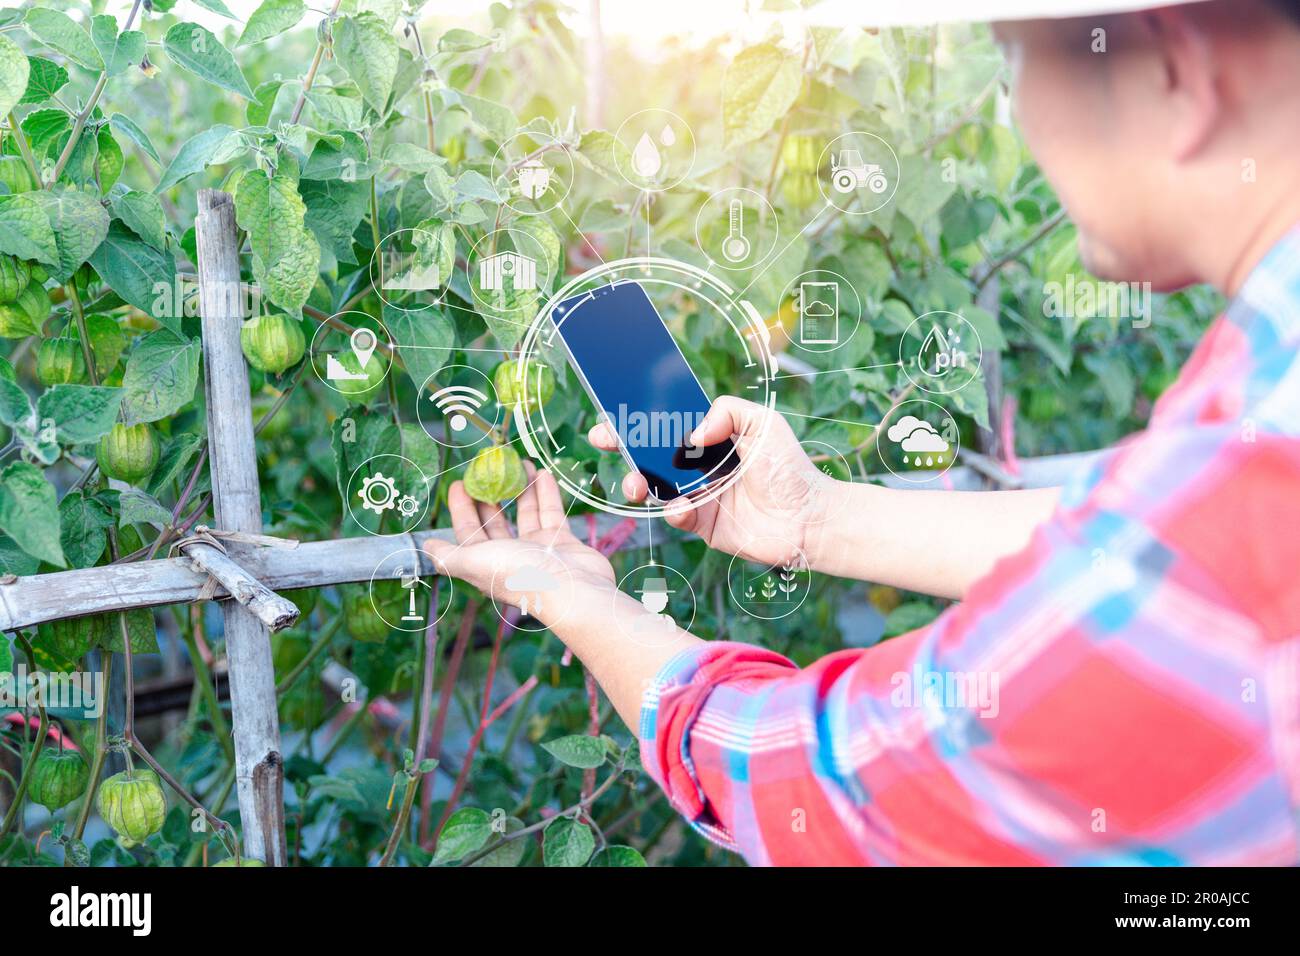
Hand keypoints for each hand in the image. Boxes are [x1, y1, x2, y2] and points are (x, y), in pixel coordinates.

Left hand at [423, 462, 614, 624]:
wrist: (574, 591)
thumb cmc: (521, 575)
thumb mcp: (476, 563)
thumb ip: (449, 556)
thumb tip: (424, 547)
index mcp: (486, 563)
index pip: (468, 531)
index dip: (461, 508)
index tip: (459, 482)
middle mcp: (509, 556)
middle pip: (495, 520)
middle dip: (490, 494)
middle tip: (489, 468)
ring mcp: (537, 549)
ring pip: (525, 512)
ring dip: (521, 488)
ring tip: (519, 462)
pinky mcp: (561, 543)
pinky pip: (551, 513)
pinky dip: (546, 493)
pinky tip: (542, 473)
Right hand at [588, 396, 838, 567]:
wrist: (809, 518)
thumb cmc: (790, 469)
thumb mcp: (764, 424)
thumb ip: (728, 412)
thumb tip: (692, 433)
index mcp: (712, 438)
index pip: (668, 425)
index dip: (642, 419)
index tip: (618, 413)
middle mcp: (700, 466)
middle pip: (651, 454)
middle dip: (623, 446)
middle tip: (604, 440)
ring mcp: (699, 495)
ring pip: (655, 487)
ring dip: (637, 482)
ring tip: (635, 483)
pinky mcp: (702, 524)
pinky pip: (675, 515)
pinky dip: (673, 510)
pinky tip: (682, 505)